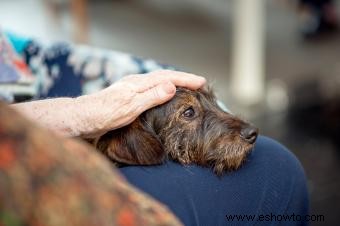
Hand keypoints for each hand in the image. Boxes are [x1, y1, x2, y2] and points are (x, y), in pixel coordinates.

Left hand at [76, 70, 205, 137]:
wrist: (81, 118)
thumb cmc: (104, 115)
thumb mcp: (131, 107)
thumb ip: (151, 96)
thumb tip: (173, 86)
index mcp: (138, 83)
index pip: (168, 78)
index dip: (186, 79)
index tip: (202, 82)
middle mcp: (135, 82)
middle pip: (164, 76)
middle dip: (182, 78)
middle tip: (198, 82)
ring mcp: (130, 88)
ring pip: (157, 82)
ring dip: (173, 82)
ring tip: (185, 86)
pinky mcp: (126, 96)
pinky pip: (150, 88)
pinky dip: (162, 89)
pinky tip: (161, 94)